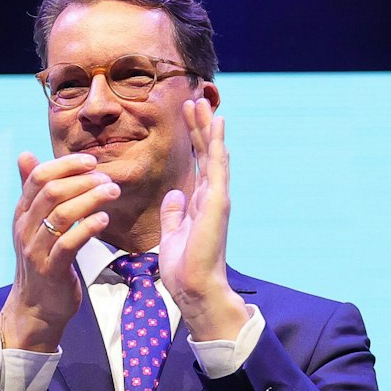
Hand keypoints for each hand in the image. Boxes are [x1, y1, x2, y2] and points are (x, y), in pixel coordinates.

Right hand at [0, 152, 119, 350]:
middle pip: (51, 192)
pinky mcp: (51, 270)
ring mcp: (36, 250)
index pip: (38, 178)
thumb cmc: (42, 260)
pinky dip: (88, 227)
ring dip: (91, 199)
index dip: (65, 164)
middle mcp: (24, 229)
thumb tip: (24, 154)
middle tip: (108, 179)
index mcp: (22, 214)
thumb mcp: (33, 224)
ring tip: (113, 192)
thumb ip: (33, 191)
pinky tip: (104, 219)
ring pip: (61, 215)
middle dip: (82, 180)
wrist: (35, 308)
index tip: (92, 161)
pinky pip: (68, 244)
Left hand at [158, 98, 247, 340]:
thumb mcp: (172, 234)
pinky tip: (216, 126)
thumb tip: (174, 195)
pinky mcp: (218, 202)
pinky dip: (217, 145)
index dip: (193, 141)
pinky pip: (217, 167)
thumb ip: (174, 213)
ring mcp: (217, 198)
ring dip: (208, 129)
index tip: (188, 118)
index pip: (198, 165)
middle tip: (194, 101)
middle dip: (200, 128)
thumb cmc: (184, 268)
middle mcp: (211, 197)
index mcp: (200, 204)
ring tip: (202, 104)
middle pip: (207, 154)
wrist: (196, 288)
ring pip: (214, 155)